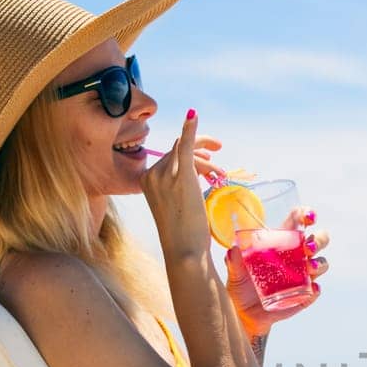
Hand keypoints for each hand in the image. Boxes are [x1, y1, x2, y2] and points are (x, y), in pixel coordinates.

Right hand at [140, 111, 222, 254]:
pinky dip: (190, 129)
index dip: (190, 157)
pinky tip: (194, 115)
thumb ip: (177, 189)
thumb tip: (197, 175)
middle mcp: (152, 174)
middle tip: (219, 162)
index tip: (206, 162)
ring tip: (221, 172)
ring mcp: (165, 174)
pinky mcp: (181, 175)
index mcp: (146, 180)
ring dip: (206, 160)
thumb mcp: (175, 207)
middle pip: (179, 152)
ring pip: (188, 152)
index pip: (169, 158)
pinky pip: (185, 146)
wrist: (183, 250)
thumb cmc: (183, 236)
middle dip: (201, 157)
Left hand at [223, 204, 328, 331]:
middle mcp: (296, 257)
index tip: (309, 216)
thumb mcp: (234, 273)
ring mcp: (302, 276)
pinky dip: (315, 289)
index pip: (298, 222)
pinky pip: (315, 291)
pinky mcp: (303, 296)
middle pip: (318, 241)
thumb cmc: (240, 287)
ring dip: (319, 263)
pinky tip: (311, 289)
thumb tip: (233, 249)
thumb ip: (233, 261)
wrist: (244, 315)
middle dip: (319, 240)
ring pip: (321, 263)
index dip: (306, 215)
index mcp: (281, 243)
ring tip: (309, 268)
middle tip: (308, 247)